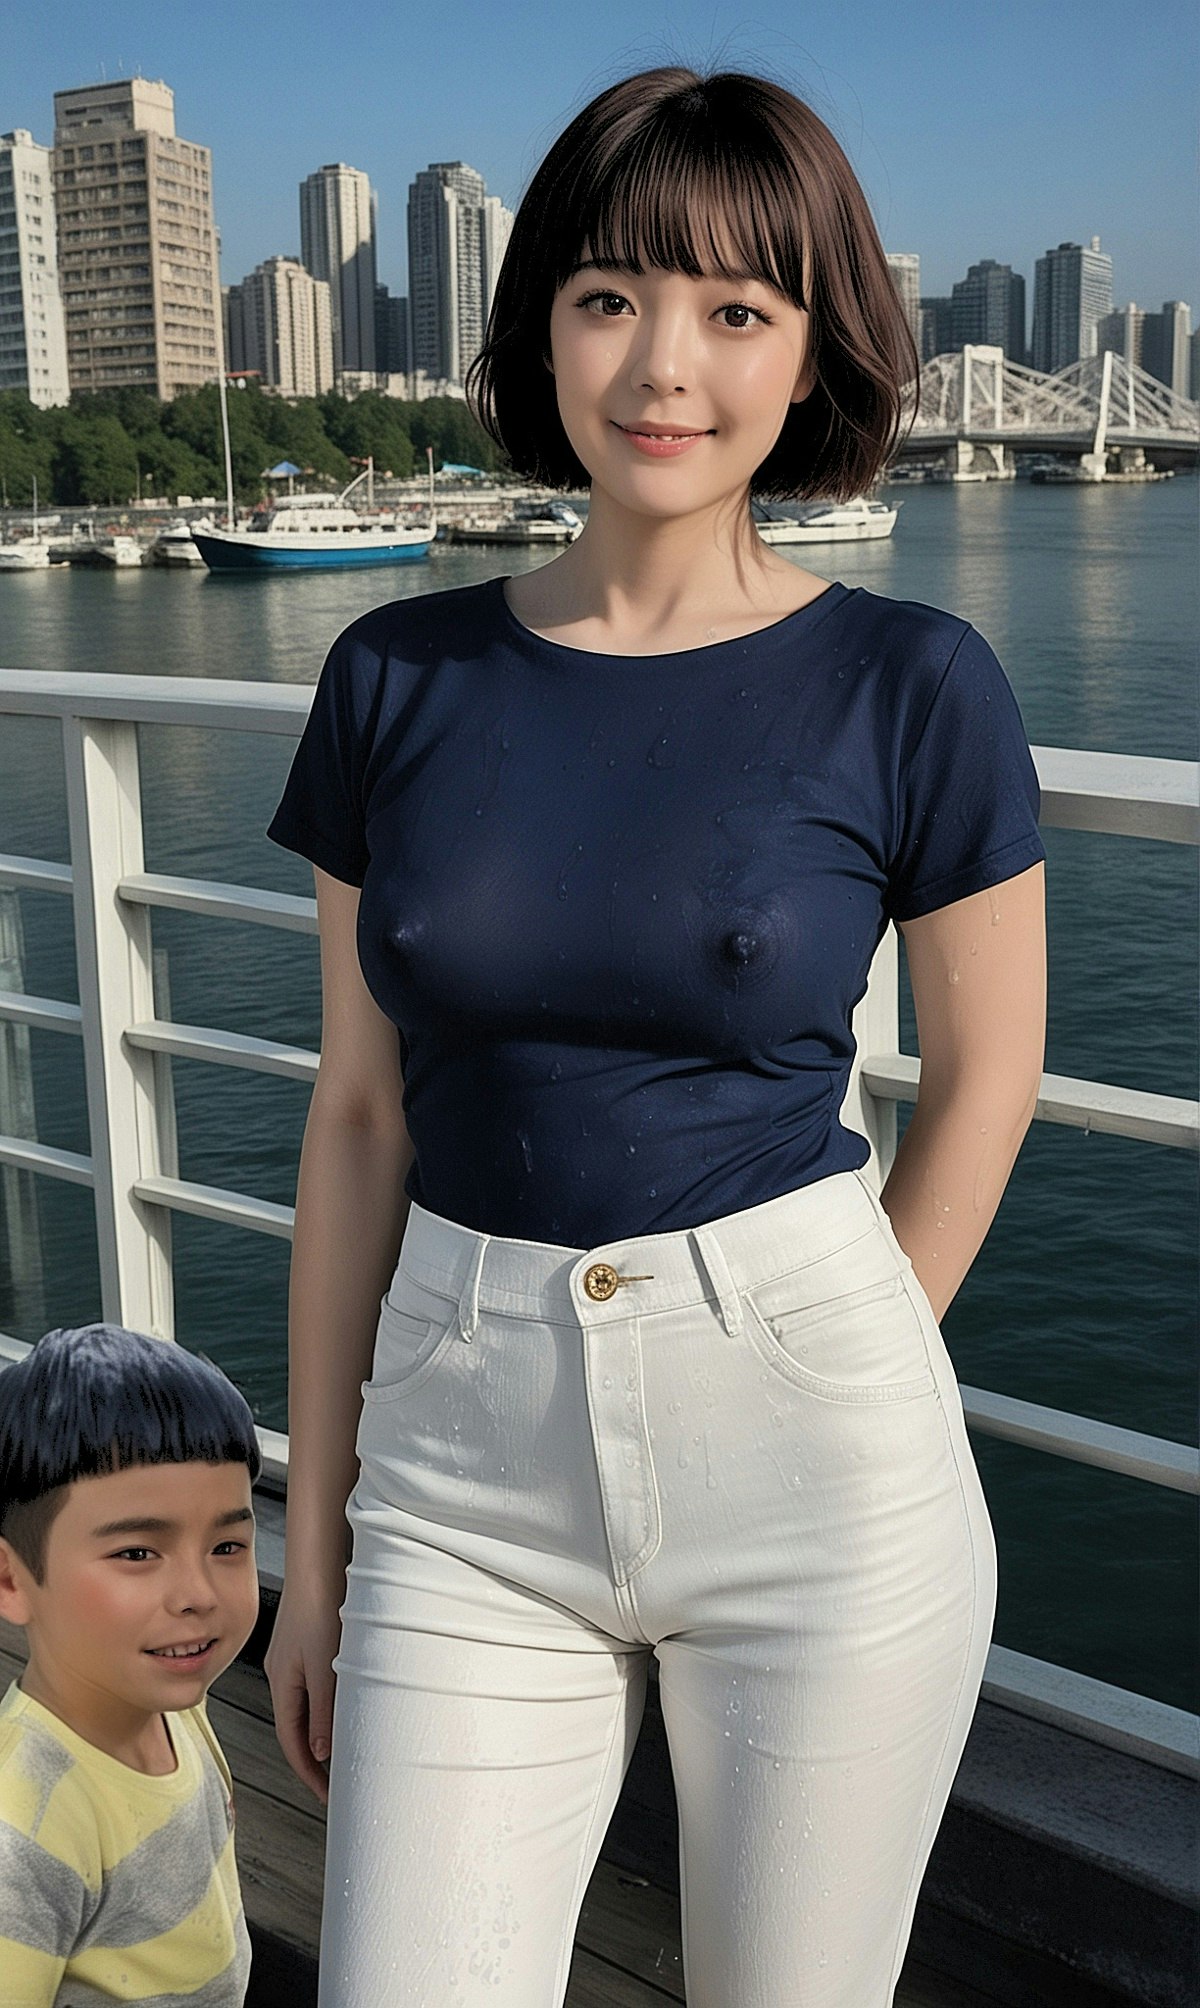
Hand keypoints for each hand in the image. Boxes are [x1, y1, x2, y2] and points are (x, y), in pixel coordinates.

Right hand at [263, 1579, 343, 1806]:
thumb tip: (322, 1752)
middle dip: (314, 1760)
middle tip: (336, 1785)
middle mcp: (281, 1676)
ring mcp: (290, 1661)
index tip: (327, 1796)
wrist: (317, 1564)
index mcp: (282, 1684)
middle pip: (295, 1729)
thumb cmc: (322, 1610)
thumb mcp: (326, 1667)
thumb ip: (324, 1710)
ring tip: (342, 1755)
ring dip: (320, 1734)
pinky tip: (341, 1711)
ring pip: (303, 1709)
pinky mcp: (302, 1647)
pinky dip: (322, 1709)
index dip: (309, 1772)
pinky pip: (309, 1689)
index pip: (292, 1742)